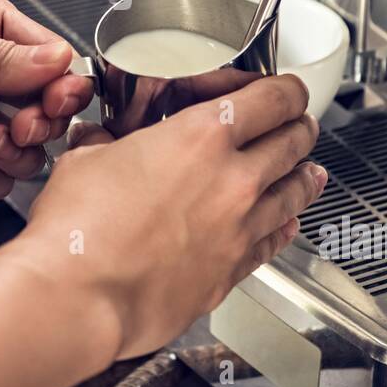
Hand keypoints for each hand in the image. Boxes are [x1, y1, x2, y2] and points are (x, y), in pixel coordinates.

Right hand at [13, 74, 324, 359]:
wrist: (78, 298)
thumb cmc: (77, 230)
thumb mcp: (87, 157)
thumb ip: (109, 141)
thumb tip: (103, 141)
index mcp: (203, 136)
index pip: (274, 98)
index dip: (285, 88)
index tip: (282, 89)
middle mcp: (234, 180)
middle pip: (295, 141)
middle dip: (298, 127)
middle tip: (295, 124)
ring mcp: (239, 229)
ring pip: (295, 192)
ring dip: (302, 176)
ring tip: (308, 172)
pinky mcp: (232, 272)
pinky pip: (274, 241)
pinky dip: (283, 226)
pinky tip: (285, 223)